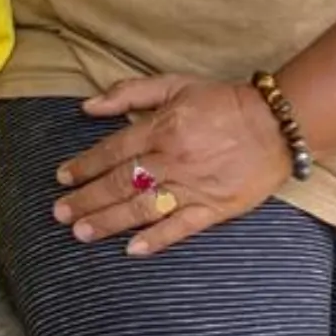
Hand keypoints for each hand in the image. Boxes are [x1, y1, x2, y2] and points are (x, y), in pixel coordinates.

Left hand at [52, 75, 291, 257]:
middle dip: (86, 199)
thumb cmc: (222, 102)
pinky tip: (133, 250)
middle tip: (59, 213)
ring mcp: (194, 186)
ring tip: (82, 233)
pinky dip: (156, 239)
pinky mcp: (216, 208)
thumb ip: (129, 93)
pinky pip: (181, 227)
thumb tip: (88, 106)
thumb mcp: (174, 85)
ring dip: (110, 221)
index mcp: (162, 128)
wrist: (276, 124)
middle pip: (121, 182)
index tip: (62, 177)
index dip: (84, 165)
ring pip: (143, 207)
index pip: (112, 150)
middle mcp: (173, 159)